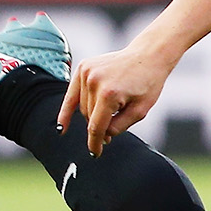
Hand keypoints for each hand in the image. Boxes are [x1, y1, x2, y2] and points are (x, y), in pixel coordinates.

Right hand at [58, 44, 173, 156]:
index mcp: (109, 94)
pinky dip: (68, 109)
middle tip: (111, 136)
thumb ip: (119, 126)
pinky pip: (73, 94)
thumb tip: (101, 136)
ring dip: (93, 115)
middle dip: (99, 127)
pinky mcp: (83, 67)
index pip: (96, 127)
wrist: (148, 56)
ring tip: (112, 111)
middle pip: (89, 117)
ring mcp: (86, 72)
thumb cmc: (148, 83)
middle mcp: (94, 81)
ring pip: (83, 107)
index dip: (95, 143)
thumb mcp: (140, 111)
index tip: (95, 154)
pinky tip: (62, 127)